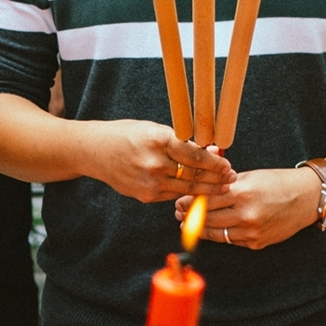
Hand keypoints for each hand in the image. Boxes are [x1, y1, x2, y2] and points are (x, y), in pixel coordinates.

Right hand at [81, 121, 233, 203]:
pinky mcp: (145, 196)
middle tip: (231, 178)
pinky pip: (172, 195)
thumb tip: (209, 150)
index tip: (228, 165)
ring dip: (206, 189)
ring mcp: (150, 183)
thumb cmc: (126, 134)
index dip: (215, 163)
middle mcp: (155, 163)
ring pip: (186, 188)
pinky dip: (187, 193)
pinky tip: (199, 191)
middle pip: (194, 175)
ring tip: (222, 187)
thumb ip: (180, 142)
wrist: (94, 152)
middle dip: (216, 178)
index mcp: (159, 140)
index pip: (195, 156)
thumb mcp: (154, 129)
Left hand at [174, 166, 320, 249]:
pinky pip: (232, 240)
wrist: (307, 199)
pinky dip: (221, 234)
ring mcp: (251, 231)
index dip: (189, 202)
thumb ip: (227, 184)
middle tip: (178, 214)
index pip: (206, 200)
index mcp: (243, 193)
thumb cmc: (279, 182)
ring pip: (217, 233)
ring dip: (201, 229)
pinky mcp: (256, 243)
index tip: (179, 202)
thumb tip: (203, 189)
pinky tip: (213, 229)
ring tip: (189, 225)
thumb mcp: (251, 176)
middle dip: (189, 217)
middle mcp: (246, 214)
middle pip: (207, 219)